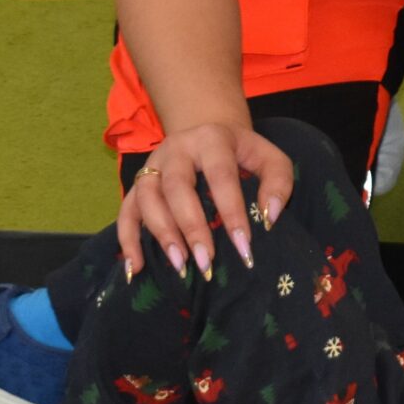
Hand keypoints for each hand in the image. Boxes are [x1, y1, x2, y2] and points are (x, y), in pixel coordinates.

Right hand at [117, 122, 294, 281]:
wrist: (208, 135)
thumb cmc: (242, 154)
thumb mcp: (269, 157)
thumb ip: (278, 181)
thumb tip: (269, 217)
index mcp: (211, 139)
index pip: (220, 175)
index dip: (232, 210)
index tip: (244, 246)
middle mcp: (176, 149)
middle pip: (176, 186)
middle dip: (191, 226)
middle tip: (206, 261)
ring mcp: (152, 166)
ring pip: (146, 197)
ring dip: (161, 233)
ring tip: (179, 265)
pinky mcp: (137, 184)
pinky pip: (126, 211)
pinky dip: (127, 240)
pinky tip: (136, 268)